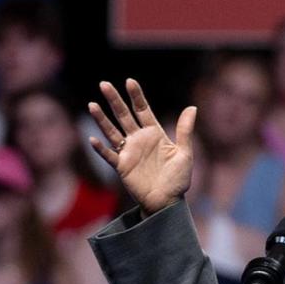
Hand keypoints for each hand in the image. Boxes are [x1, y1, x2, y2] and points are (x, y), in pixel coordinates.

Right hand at [88, 78, 195, 213]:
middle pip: (124, 116)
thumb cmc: (178, 179)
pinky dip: (101, 148)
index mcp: (154, 134)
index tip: (129, 81)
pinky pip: (109, 155)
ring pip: (112, 131)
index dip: (136, 96)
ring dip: (102, 119)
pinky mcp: (122, 166)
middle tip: (104, 84)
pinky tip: (93, 139)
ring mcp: (129, 152)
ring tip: (92, 104)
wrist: (168, 201)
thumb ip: (185, 131)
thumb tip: (192, 107)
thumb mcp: (184, 153)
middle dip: (114, 100)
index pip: (142, 110)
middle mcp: (139, 140)